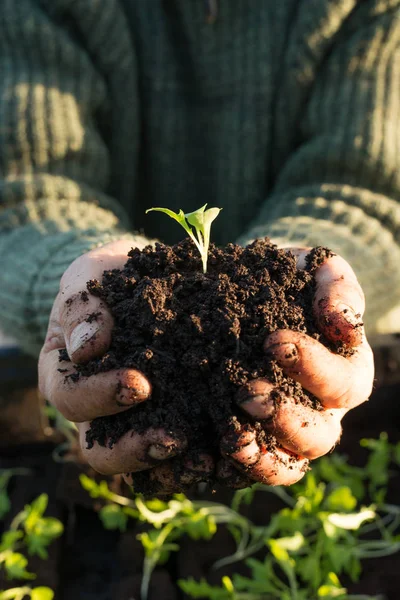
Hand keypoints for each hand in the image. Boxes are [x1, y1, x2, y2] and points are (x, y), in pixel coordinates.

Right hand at [38, 240, 185, 477]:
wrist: (143, 281)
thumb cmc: (108, 279)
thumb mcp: (87, 279)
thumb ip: (81, 308)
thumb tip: (86, 348)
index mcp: (66, 377)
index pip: (71, 398)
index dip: (100, 397)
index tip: (139, 384)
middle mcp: (95, 411)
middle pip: (101, 451)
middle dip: (136, 449)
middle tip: (174, 438)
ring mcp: (132, 422)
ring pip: (142, 464)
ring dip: (173, 467)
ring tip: (207, 459)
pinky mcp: (170, 421)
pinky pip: (179, 455)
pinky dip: (201, 457)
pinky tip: (228, 451)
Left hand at [220, 248, 373, 487]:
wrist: (256, 294)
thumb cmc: (294, 281)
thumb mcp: (318, 269)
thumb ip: (337, 286)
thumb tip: (342, 324)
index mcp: (347, 373)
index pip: (342, 382)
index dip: (312, 367)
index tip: (273, 341)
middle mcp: (325, 410)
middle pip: (319, 435)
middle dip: (284, 417)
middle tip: (245, 392)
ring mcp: (293, 430)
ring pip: (290, 461)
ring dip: (262, 452)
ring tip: (230, 435)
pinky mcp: (260, 438)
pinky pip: (256, 466)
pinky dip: (238, 464)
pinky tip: (213, 449)